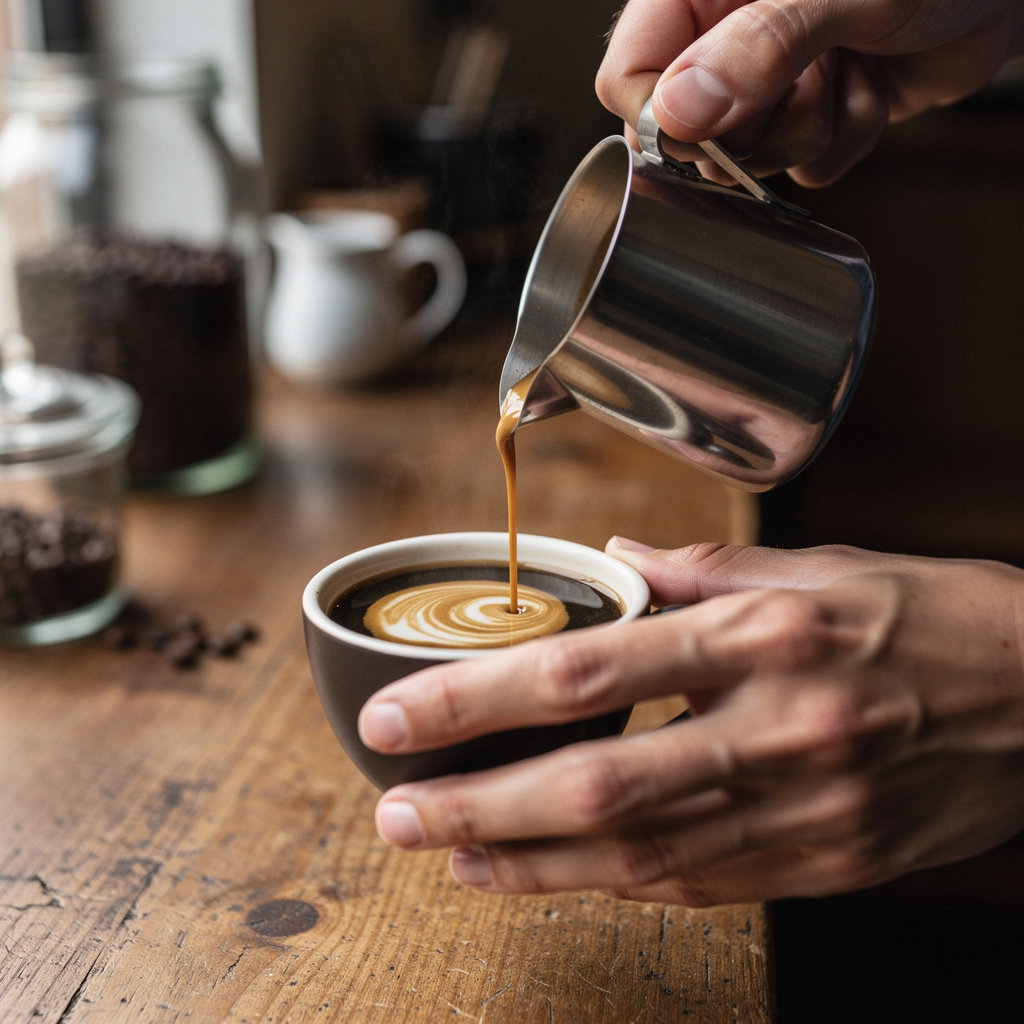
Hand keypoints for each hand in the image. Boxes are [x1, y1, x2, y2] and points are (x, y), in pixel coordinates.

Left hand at [359, 540, 1023, 905]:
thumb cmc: (933, 613)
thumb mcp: (821, 563)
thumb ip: (700, 570)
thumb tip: (612, 557)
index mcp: (765, 634)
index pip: (590, 672)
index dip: (479, 698)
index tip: (401, 714)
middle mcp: (777, 727)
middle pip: (597, 782)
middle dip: (479, 803)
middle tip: (394, 810)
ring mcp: (805, 810)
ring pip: (638, 855)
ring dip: (529, 862)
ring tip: (450, 854)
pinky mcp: (828, 864)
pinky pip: (702, 884)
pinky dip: (615, 885)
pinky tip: (553, 876)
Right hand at [596, 0, 1023, 184]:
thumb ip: (758, 47)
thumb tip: (677, 112)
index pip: (630, 74)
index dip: (663, 115)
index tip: (712, 122)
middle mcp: (726, 36)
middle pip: (684, 133)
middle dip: (752, 130)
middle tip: (803, 82)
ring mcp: (769, 80)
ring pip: (745, 159)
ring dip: (808, 133)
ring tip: (847, 71)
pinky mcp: (811, 114)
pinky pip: (801, 171)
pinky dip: (844, 142)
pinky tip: (869, 87)